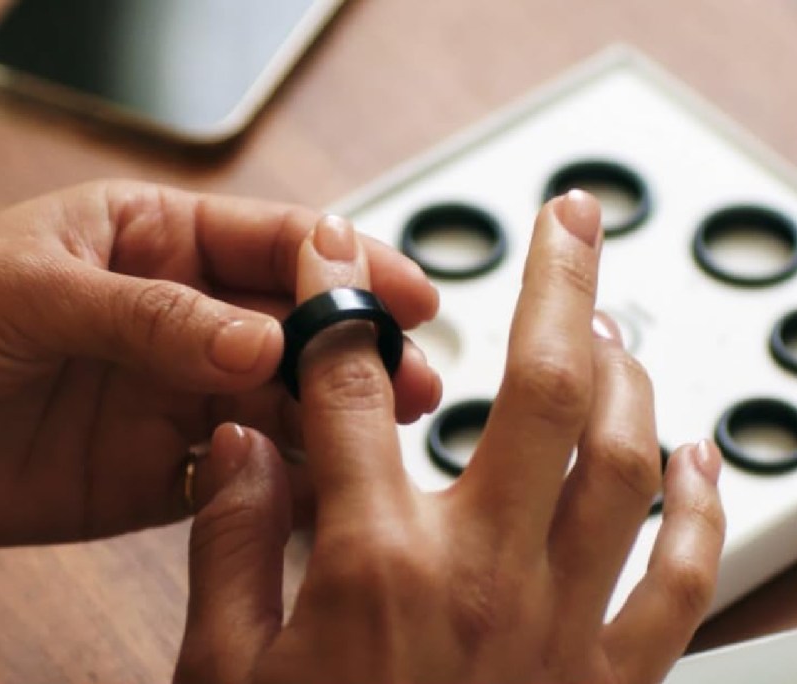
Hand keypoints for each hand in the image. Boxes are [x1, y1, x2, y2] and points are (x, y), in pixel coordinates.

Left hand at [0, 180, 440, 545]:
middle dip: (353, 349)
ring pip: (272, 402)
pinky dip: (276, 482)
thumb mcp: (29, 290)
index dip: (344, 262)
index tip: (403, 290)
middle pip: (288, 326)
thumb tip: (257, 339)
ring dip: (327, 417)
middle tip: (410, 378)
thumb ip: (149, 315)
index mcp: (150, 240)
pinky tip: (316, 489)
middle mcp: (173, 317)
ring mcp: (167, 396)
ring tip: (380, 439)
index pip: (269, 240)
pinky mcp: (149, 472)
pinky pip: (232, 472)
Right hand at [175, 191, 725, 683]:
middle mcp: (481, 579)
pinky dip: (706, 508)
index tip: (333, 250)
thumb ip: (230, 544)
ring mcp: (562, 630)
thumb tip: (241, 440)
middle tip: (572, 216)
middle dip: (559, 282)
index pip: (352, 390)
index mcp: (371, 568)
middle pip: (542, 386)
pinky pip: (684, 578)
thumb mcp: (222, 676)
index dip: (336, 303)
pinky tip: (705, 455)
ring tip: (618, 325)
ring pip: (627, 462)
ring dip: (633, 376)